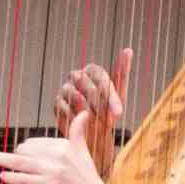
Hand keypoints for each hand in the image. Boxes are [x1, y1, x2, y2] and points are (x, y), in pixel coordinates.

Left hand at [0, 111, 113, 183]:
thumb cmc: (89, 182)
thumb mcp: (84, 153)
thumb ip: (78, 133)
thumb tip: (83, 113)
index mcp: (66, 145)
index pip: (37, 143)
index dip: (24, 150)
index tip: (16, 153)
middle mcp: (60, 155)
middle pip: (26, 151)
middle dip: (11, 155)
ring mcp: (55, 170)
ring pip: (22, 163)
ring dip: (2, 159)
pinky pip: (27, 179)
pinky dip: (13, 177)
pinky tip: (3, 176)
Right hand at [52, 47, 131, 179]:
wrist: (95, 134)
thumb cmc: (108, 111)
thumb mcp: (119, 93)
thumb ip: (121, 71)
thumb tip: (128, 49)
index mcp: (92, 70)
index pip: (100, 76)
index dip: (110, 96)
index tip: (119, 113)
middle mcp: (77, 76)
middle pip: (87, 86)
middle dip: (100, 106)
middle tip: (107, 121)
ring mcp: (65, 88)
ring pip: (75, 96)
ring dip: (88, 112)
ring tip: (97, 123)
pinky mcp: (57, 103)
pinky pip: (65, 108)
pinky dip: (76, 118)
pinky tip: (84, 125)